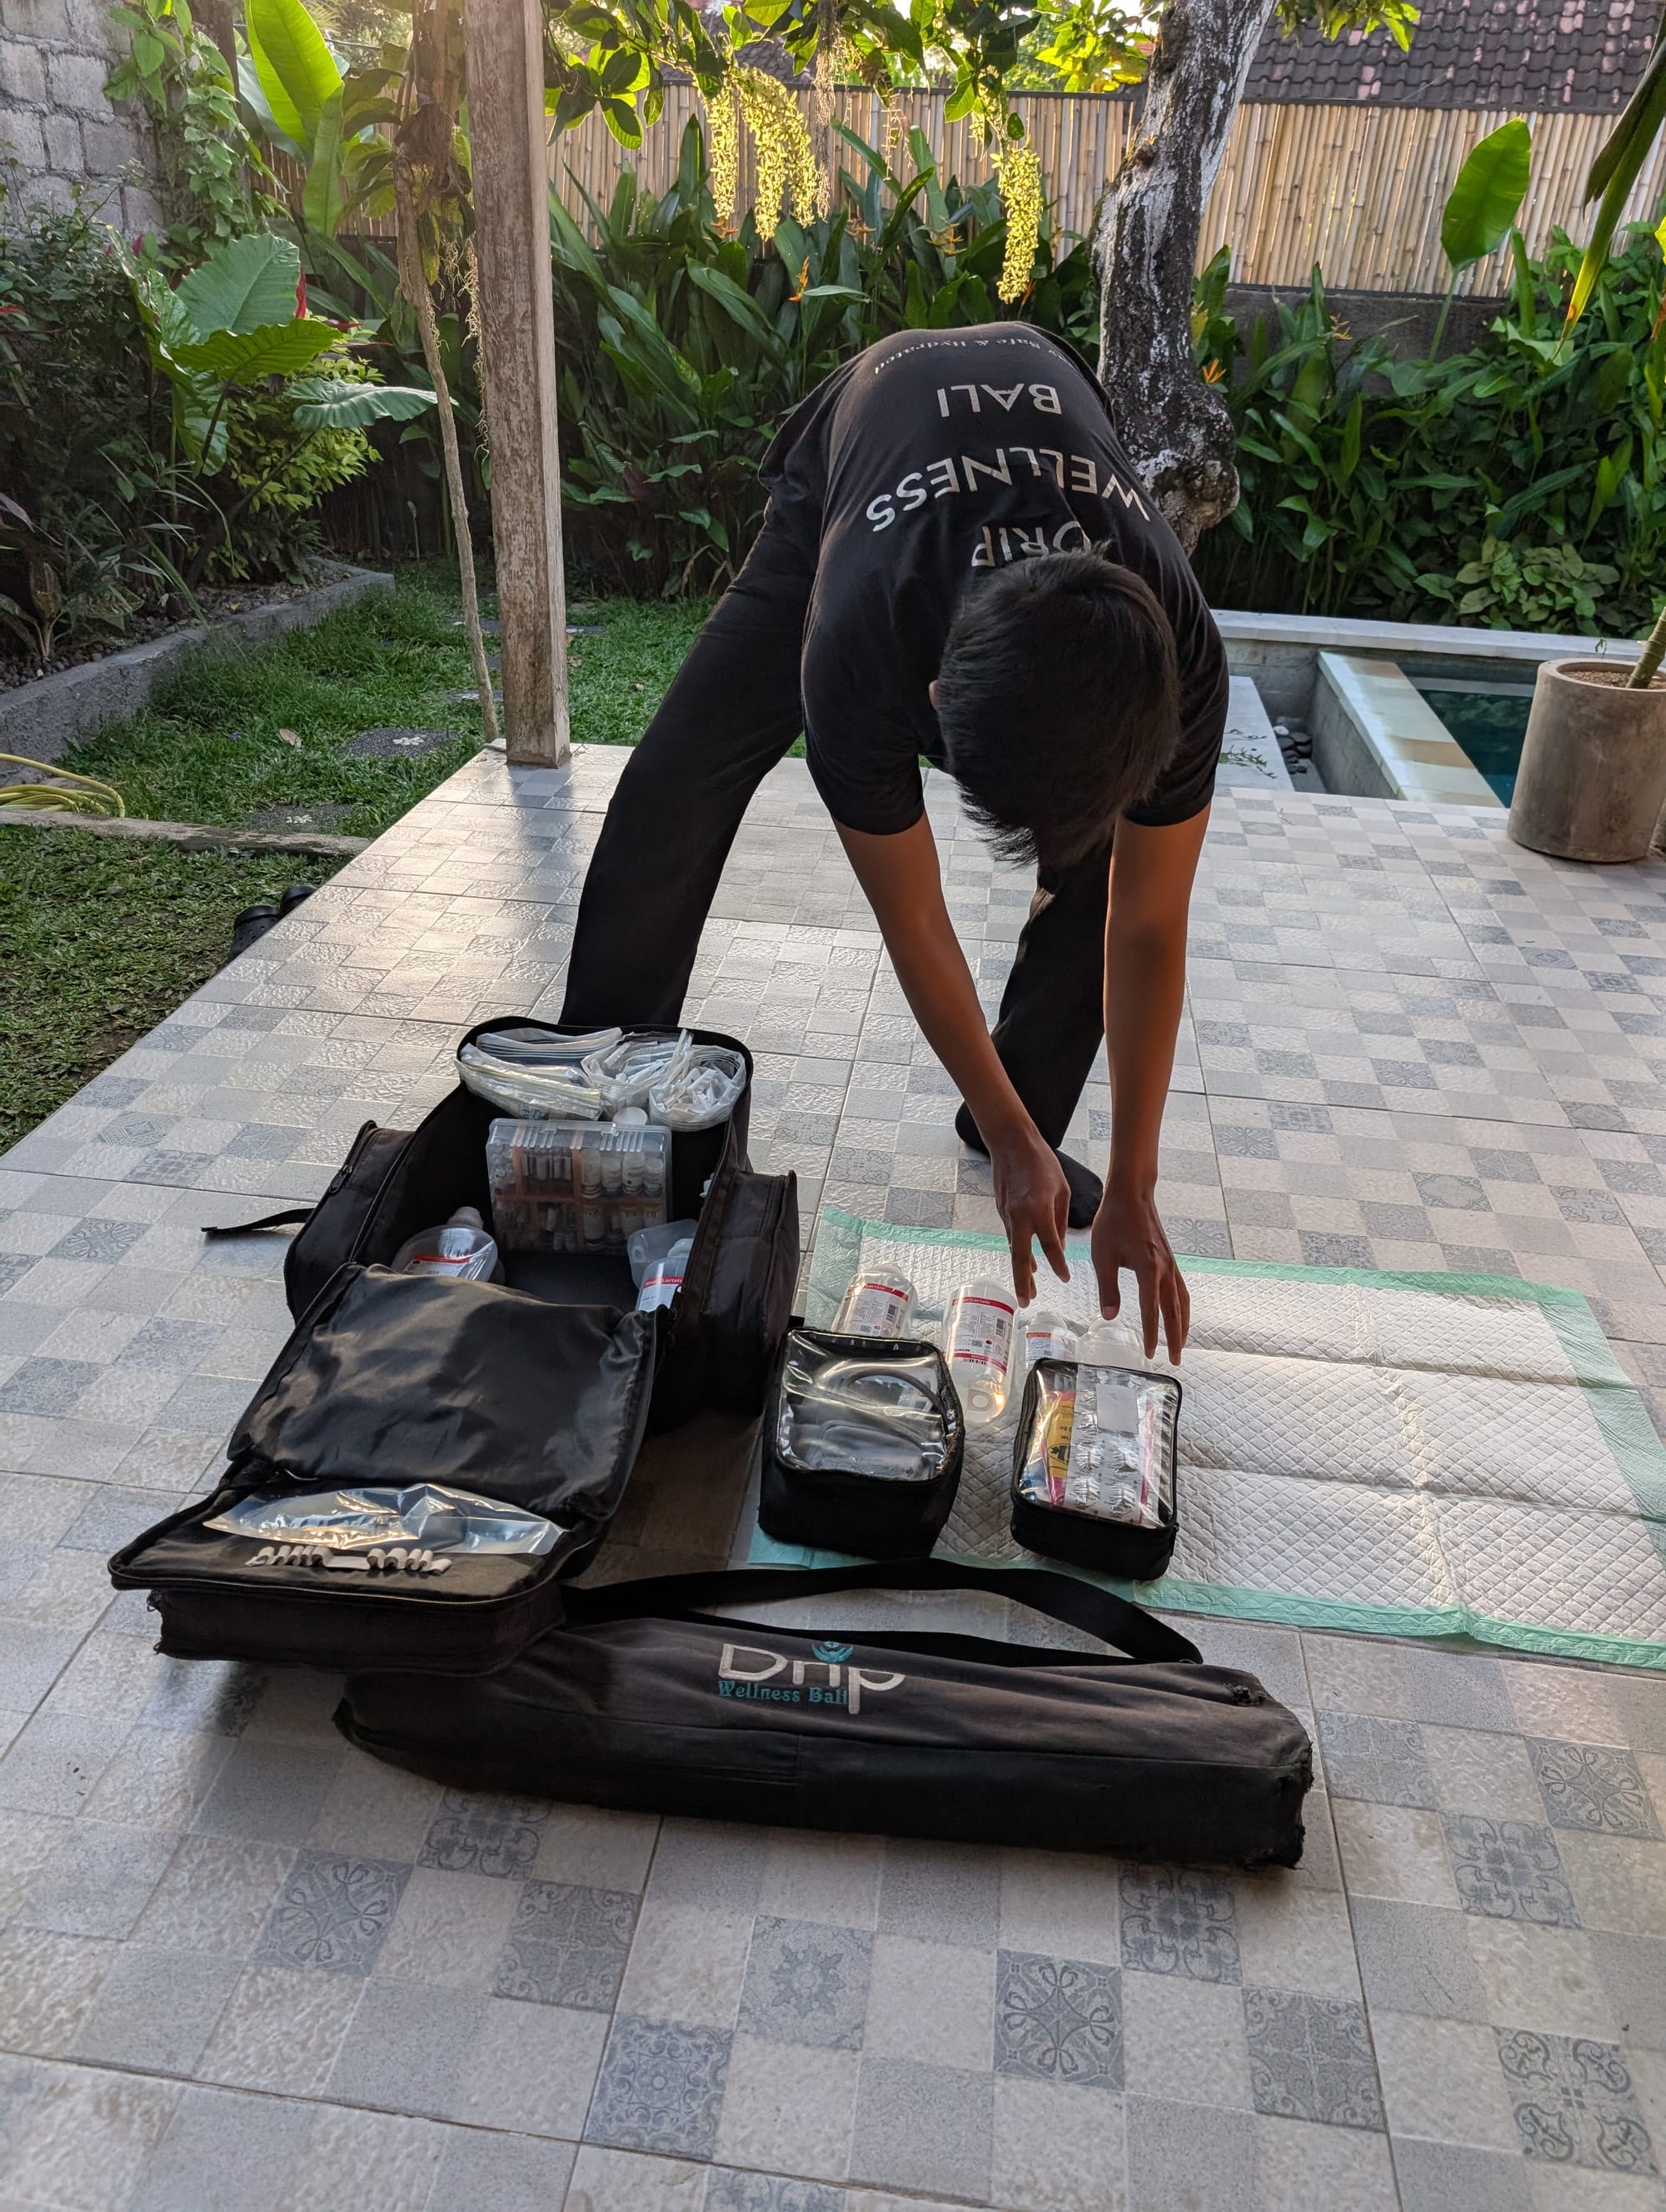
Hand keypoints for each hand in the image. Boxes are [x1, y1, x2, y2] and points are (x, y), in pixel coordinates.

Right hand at [988, 1126, 1070, 1305]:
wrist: (1010, 1143)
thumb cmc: (1041, 1162)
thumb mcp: (1062, 1189)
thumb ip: (1060, 1219)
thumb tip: (1059, 1244)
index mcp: (1039, 1210)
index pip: (1050, 1246)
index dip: (1058, 1265)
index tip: (1064, 1279)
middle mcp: (1020, 1217)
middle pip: (1020, 1257)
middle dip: (1023, 1282)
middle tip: (1027, 1302)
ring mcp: (1007, 1215)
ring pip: (1014, 1249)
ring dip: (1021, 1270)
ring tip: (1029, 1290)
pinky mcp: (1002, 1211)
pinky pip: (1012, 1236)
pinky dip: (1019, 1251)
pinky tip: (1026, 1260)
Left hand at [1091, 1187, 1190, 1360]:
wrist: (1132, 1194)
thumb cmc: (1114, 1222)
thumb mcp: (1103, 1256)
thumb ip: (1107, 1288)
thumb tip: (1110, 1317)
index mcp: (1148, 1269)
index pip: (1151, 1310)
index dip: (1151, 1334)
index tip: (1150, 1354)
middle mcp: (1165, 1269)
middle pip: (1174, 1311)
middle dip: (1175, 1338)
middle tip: (1175, 1360)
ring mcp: (1171, 1264)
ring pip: (1182, 1302)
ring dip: (1183, 1325)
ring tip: (1180, 1345)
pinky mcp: (1170, 1260)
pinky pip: (1182, 1290)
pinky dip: (1183, 1308)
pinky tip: (1178, 1315)